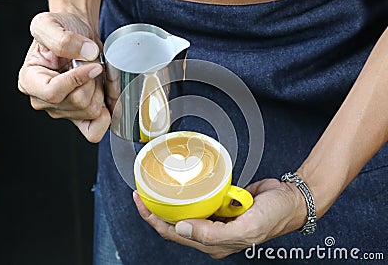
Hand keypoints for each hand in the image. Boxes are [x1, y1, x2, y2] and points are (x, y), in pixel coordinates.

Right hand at [18, 12, 109, 142]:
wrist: (78, 36)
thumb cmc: (61, 30)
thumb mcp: (51, 24)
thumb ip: (63, 39)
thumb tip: (86, 54)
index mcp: (30, 80)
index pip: (54, 92)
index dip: (78, 80)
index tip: (94, 65)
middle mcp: (44, 100)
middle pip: (79, 103)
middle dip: (92, 82)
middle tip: (90, 65)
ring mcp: (63, 112)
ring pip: (92, 112)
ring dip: (101, 91)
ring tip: (94, 75)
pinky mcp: (80, 118)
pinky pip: (93, 131)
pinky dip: (107, 115)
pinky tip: (105, 98)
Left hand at [133, 179, 306, 258]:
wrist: (289, 200)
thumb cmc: (273, 217)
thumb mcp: (246, 228)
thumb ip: (213, 234)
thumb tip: (181, 229)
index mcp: (213, 244)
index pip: (174, 234)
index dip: (154, 220)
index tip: (142, 202)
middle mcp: (210, 233)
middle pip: (174, 224)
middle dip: (155, 211)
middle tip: (142, 193)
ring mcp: (214, 218)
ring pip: (184, 212)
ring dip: (168, 202)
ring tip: (153, 189)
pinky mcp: (219, 204)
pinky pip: (198, 200)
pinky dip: (186, 195)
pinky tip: (179, 187)